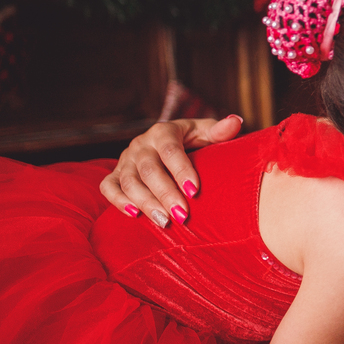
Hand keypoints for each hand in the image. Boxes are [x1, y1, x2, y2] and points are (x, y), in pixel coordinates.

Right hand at [100, 116, 239, 225]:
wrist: (168, 145)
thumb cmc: (193, 141)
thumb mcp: (206, 133)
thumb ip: (219, 131)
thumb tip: (235, 121)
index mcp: (164, 132)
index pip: (170, 150)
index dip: (181, 170)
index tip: (195, 191)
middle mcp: (141, 144)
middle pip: (149, 170)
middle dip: (165, 194)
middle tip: (182, 215)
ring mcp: (126, 159)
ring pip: (128, 181)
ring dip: (145, 202)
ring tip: (164, 221)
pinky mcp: (115, 173)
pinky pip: (108, 187)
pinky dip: (118, 201)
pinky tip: (134, 215)